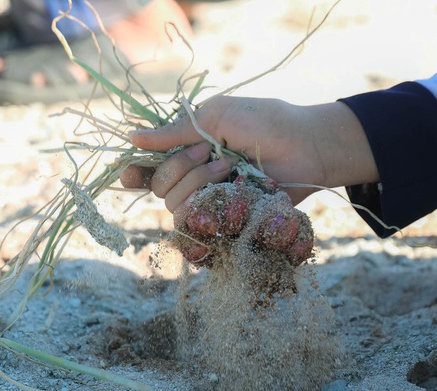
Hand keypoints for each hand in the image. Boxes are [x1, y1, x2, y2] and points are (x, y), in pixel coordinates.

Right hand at [120, 95, 377, 217]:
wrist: (306, 146)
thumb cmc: (265, 123)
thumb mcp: (217, 117)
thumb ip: (176, 131)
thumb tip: (133, 137)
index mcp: (189, 149)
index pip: (151, 168)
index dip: (137, 173)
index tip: (130, 175)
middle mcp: (197, 177)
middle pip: (161, 188)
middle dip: (179, 168)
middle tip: (208, 151)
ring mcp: (215, 199)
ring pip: (178, 208)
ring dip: (198, 183)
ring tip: (228, 167)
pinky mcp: (231, 218)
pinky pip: (203, 226)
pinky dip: (209, 206)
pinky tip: (228, 188)